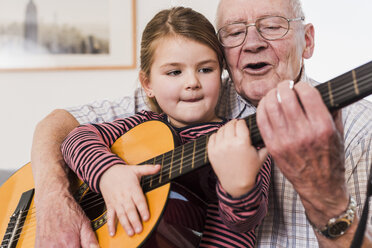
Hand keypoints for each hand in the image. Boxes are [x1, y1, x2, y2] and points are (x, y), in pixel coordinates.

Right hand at [34, 191, 98, 247]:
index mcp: (69, 244)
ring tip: (67, 240)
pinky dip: (56, 247)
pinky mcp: (39, 246)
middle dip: (74, 247)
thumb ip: (90, 239)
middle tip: (76, 241)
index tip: (82, 245)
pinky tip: (59, 242)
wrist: (51, 200)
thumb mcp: (84, 223)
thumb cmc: (67, 210)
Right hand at [99, 164, 159, 236]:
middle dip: (134, 220)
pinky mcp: (110, 205)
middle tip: (139, 230)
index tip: (146, 217)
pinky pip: (110, 216)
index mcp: (132, 188)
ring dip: (126, 224)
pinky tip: (112, 233)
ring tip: (131, 233)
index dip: (143, 209)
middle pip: (130, 210)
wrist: (105, 172)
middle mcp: (124, 196)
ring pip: (121, 215)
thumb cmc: (123, 172)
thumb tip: (159, 167)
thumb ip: (148, 169)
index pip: (139, 200)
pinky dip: (110, 225)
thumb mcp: (136, 169)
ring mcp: (116, 202)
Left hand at [207, 119, 266, 197]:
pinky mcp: (212, 152)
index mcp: (242, 142)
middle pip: (230, 124)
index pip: (240, 123)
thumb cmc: (249, 171)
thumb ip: (265, 144)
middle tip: (236, 126)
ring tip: (230, 132)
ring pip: (221, 129)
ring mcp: (219, 147)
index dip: (242, 123)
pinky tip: (222, 138)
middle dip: (234, 124)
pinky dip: (217, 135)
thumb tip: (267, 133)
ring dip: (226, 128)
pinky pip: (212, 137)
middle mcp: (229, 143)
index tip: (243, 124)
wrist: (236, 184)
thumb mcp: (262, 157)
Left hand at [256, 80, 347, 224]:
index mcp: (322, 127)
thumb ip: (331, 111)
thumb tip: (322, 92)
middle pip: (286, 97)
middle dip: (284, 86)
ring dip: (271, 95)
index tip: (301, 86)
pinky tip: (266, 105)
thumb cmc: (330, 160)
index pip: (307, 94)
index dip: (302, 85)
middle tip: (285, 86)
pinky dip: (261, 108)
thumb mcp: (338, 133)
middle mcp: (303, 133)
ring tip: (275, 94)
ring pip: (270, 106)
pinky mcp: (273, 147)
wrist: (320, 186)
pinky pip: (261, 120)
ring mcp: (285, 140)